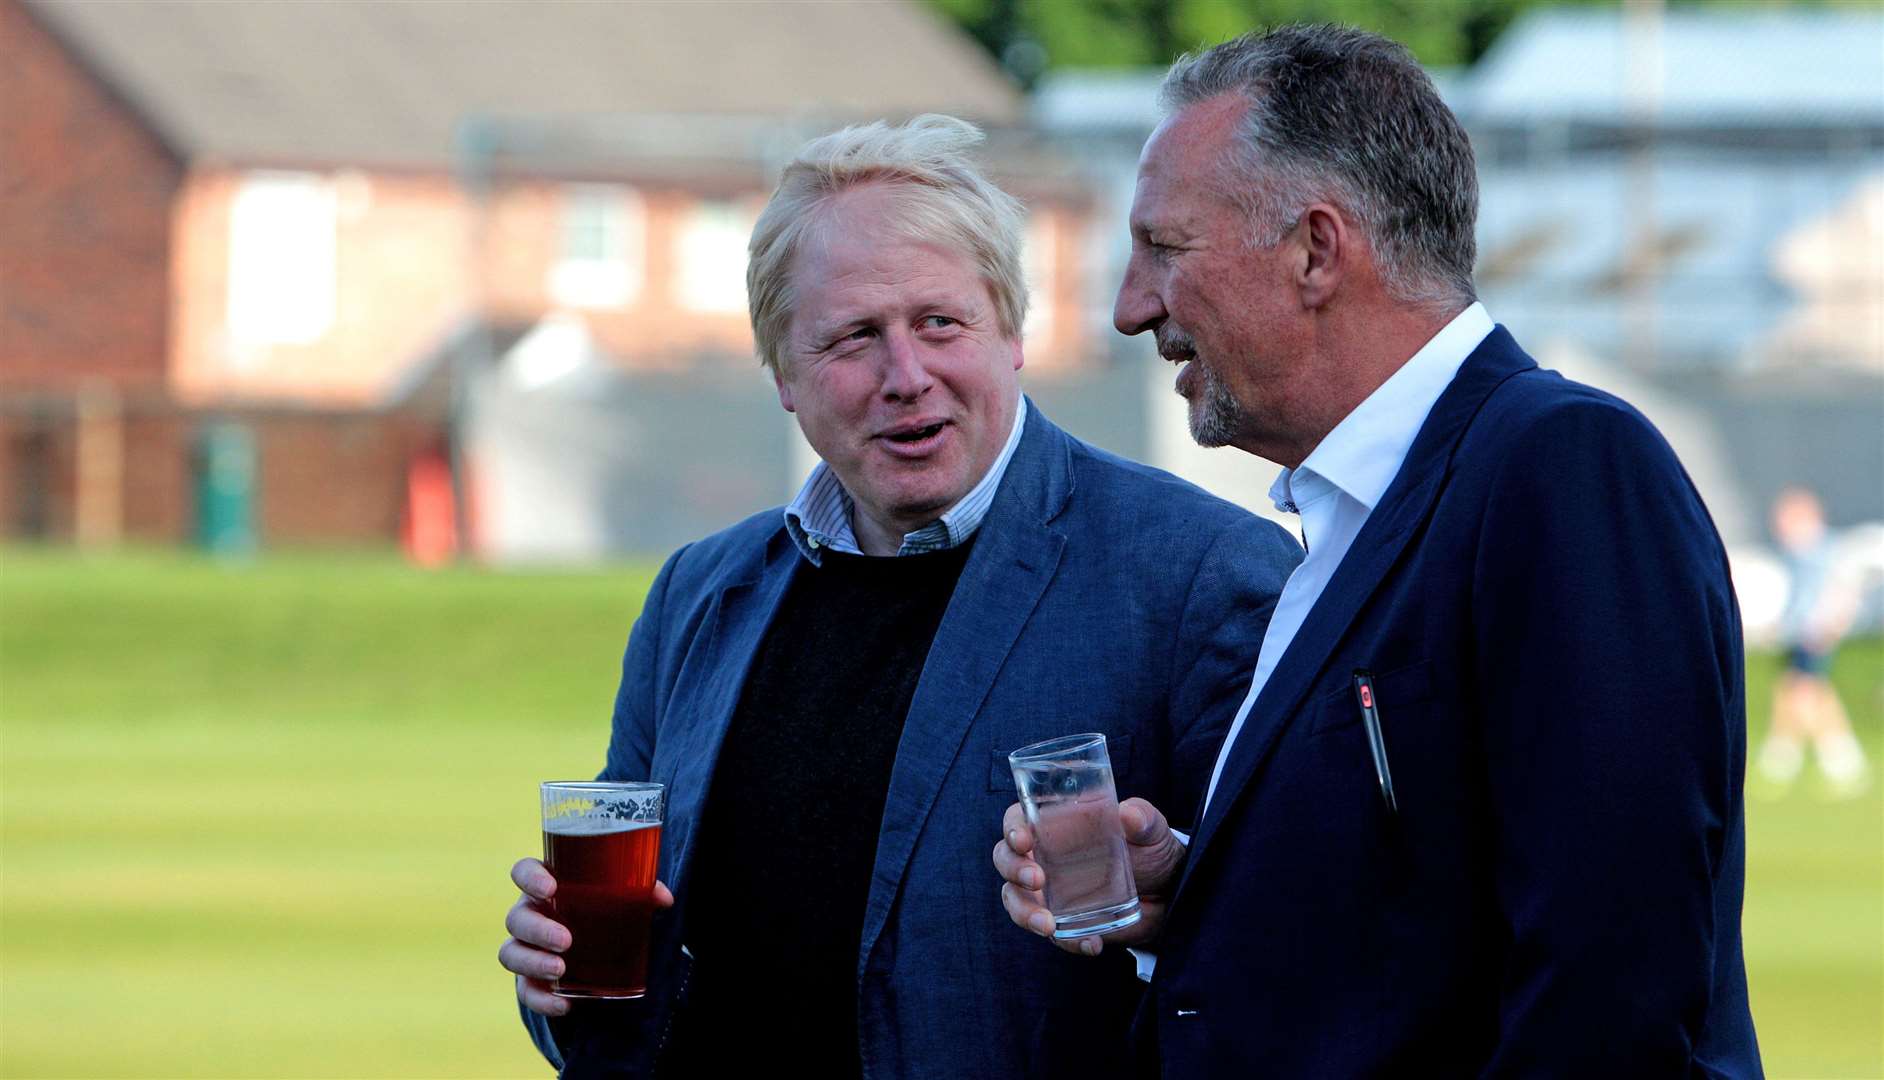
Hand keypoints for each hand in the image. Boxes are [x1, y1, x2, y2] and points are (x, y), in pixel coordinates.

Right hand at [499, 857, 674, 1015]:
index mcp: (545, 886)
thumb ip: (641, 894)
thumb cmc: (603, 911)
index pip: (523, 871)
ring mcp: (525, 948)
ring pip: (510, 954)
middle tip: (566, 940)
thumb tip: (664, 898)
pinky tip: (563, 1005)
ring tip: (561, 970)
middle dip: (538, 929)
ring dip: (533, 962)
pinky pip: (525, 991)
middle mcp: (529, 915)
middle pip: (516, 919)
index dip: (530, 877)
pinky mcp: (529, 979)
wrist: (597, 949)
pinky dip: (542, 1000)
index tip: (550, 887)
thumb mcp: (621, 899)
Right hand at [991, 797, 1186, 956]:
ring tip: (1049, 925)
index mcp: (1057, 826)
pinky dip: (1067, 941)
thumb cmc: (1152, 850)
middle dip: (1013, 870)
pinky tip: (1092, 943)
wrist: (1169, 895)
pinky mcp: (1064, 921)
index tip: (1023, 839)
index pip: (1018, 820)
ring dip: (1024, 913)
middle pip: (1006, 859)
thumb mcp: (1151, 830)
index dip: (1012, 827)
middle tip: (1037, 880)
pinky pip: (1052, 934)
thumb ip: (1143, 818)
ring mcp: (1050, 892)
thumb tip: (1129, 814)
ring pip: (1015, 900)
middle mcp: (1044, 857)